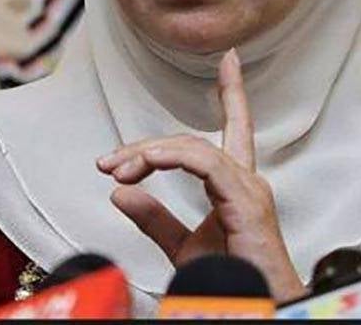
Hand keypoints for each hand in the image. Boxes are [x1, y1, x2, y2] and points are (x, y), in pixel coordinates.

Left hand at [97, 49, 305, 301]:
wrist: (252, 308)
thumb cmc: (230, 282)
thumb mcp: (181, 247)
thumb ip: (154, 218)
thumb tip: (122, 192)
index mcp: (236, 186)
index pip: (235, 129)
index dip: (232, 93)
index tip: (228, 60)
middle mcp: (246, 181)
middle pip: (191, 141)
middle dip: (146, 147)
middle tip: (108, 162)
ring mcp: (249, 190)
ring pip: (193, 148)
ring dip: (149, 154)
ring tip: (118, 168)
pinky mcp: (245, 202)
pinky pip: (205, 163)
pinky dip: (172, 158)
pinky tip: (146, 163)